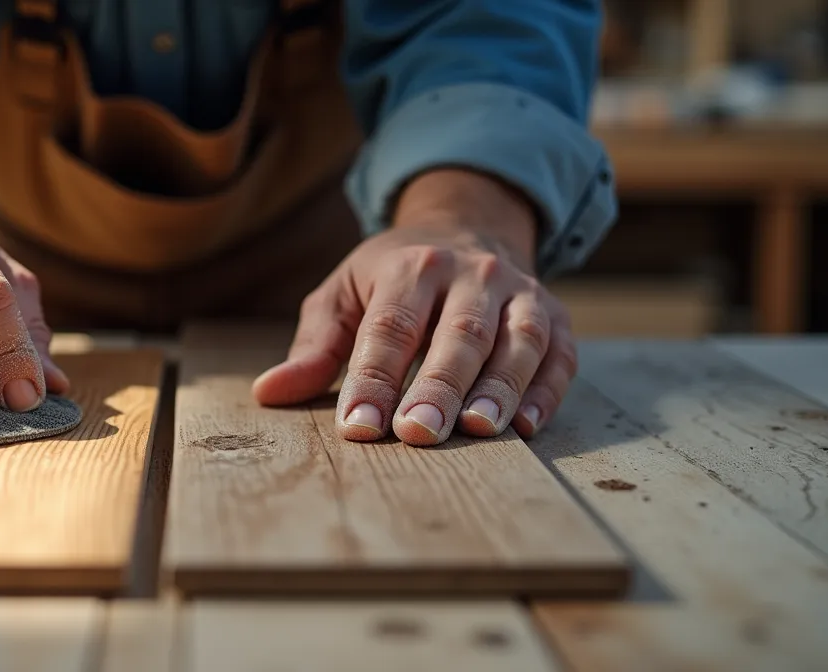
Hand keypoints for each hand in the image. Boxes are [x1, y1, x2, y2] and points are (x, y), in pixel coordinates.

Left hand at [252, 169, 575, 444]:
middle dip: (438, 386)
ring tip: (479, 430)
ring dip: (500, 388)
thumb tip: (269, 392)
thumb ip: (314, 346)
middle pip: (458, 334)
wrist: (466, 227)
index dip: (374, 377)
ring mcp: (520, 292)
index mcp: (411, 266)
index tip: (358, 425)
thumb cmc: (391, 278)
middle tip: (419, 434)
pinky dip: (546, 392)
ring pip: (518, 340)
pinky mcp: (555, 317)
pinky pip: (558, 355)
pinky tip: (524, 428)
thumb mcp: (344, 295)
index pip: (392, 326)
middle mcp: (472, 273)